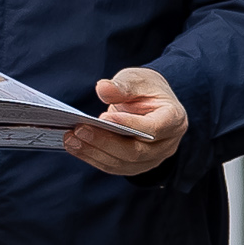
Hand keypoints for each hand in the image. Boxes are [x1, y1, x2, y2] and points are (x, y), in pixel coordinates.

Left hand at [68, 67, 185, 176]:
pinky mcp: (135, 165)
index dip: (130, 125)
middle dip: (105, 142)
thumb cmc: (144, 89)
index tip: (103, 118)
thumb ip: (123, 85)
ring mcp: (152, 158)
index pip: (153, 129)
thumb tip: (103, 89)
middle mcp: (166, 144)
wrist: (148, 102)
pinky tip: (72, 145)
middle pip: (136, 152)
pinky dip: (91, 157)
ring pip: (123, 163)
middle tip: (79, 129)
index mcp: (173, 119)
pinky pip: (113, 166)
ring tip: (70, 139)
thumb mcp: (137, 79)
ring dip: (93, 152)